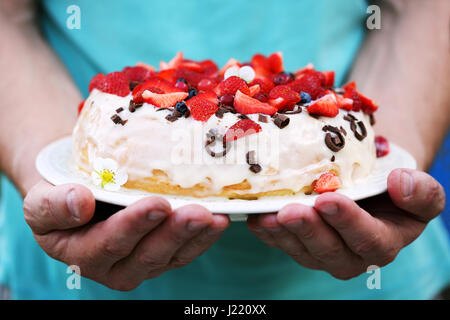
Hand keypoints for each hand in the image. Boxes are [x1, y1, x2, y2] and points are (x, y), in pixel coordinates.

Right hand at [23, 180, 228, 290]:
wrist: (78, 197)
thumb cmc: (60, 197)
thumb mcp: (40, 201)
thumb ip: (53, 206)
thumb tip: (80, 202)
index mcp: (83, 255)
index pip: (110, 243)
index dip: (134, 225)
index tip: (157, 204)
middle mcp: (115, 267)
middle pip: (148, 254)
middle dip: (174, 233)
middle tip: (198, 212)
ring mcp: (143, 262)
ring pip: (172, 256)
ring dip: (195, 236)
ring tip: (215, 217)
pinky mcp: (164, 254)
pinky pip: (186, 251)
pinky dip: (204, 237)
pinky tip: (218, 220)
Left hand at [247, 169, 445, 279]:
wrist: (369, 185)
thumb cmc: (391, 185)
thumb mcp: (418, 187)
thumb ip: (421, 192)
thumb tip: (400, 182)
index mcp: (384, 241)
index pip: (369, 239)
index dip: (348, 222)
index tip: (329, 200)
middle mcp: (352, 254)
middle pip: (329, 251)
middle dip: (308, 231)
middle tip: (289, 212)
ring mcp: (322, 251)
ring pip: (300, 250)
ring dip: (281, 233)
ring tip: (264, 215)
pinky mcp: (299, 243)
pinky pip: (281, 242)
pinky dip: (266, 231)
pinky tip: (254, 216)